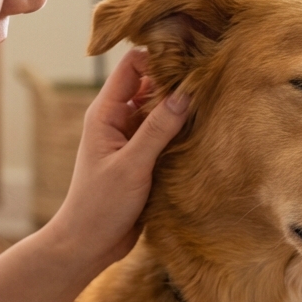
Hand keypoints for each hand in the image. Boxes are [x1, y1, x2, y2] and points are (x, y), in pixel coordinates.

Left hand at [46, 46, 189, 277]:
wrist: (89, 244)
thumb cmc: (100, 205)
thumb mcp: (132, 166)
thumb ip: (158, 129)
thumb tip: (186, 94)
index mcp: (105, 112)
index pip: (132, 65)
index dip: (159, 58)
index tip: (189, 62)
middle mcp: (117, 120)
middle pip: (150, 84)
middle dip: (176, 81)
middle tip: (208, 83)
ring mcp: (130, 138)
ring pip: (160, 109)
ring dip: (181, 108)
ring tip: (211, 106)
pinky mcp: (143, 158)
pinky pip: (165, 134)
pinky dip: (181, 131)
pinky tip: (203, 133)